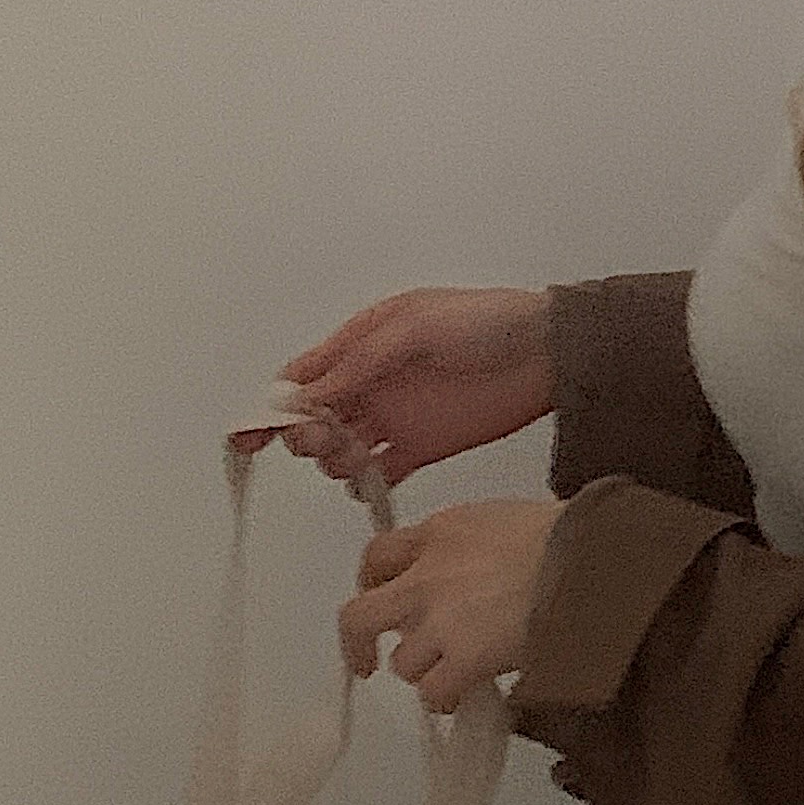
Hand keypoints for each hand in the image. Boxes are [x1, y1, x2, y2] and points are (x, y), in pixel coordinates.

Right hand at [231, 286, 557, 490]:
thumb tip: (304, 395)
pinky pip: (378, 473)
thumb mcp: (413, 328)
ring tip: (357, 453)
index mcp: (360, 345)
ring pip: (340, 450)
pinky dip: (366, 482)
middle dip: (305, 435)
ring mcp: (395, 417)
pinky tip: (371, 480)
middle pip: (312, 420)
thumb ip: (358, 364)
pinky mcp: (423, 447)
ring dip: (335, 458)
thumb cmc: (488, 322)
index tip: (251, 434)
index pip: (300, 379)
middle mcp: (371, 384)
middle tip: (326, 438)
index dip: (272, 407)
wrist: (551, 353)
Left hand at [341, 495, 566, 713]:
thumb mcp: (504, 518)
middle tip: (366, 661)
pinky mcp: (463, 660)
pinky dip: (445, 698)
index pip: (379, 555)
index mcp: (439, 533)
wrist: (592, 561)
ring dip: (425, 668)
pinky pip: (434, 693)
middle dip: (358, 643)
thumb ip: (468, 542)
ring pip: (404, 662)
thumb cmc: (568, 533)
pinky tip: (464, 694)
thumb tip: (469, 565)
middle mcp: (426, 577)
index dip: (372, 580)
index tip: (378, 594)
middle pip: (360, 616)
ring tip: (454, 670)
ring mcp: (440, 622)